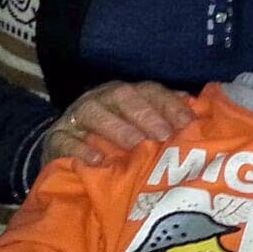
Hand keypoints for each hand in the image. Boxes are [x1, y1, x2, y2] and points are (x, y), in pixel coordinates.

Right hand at [43, 80, 195, 166]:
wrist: (66, 153)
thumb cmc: (113, 142)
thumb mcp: (140, 131)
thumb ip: (165, 120)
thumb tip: (197, 111)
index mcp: (126, 94)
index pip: (150, 91)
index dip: (170, 105)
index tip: (187, 125)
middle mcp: (101, 99)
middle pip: (123, 97)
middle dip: (146, 115)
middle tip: (163, 136)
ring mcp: (76, 117)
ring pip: (94, 112)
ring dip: (117, 127)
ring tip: (135, 144)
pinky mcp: (55, 138)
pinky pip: (65, 140)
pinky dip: (81, 149)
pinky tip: (97, 161)